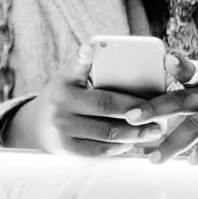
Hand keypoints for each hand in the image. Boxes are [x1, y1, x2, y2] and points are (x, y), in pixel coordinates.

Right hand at [4, 41, 165, 156]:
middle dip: (138, 110)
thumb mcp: (69, 79)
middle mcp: (60, 103)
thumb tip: (126, 67)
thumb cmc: (65, 98)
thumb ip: (88, 70)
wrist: (37, 126)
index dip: (82, 58)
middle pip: (105, 105)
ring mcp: (62, 127)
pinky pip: (100, 150)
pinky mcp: (67, 148)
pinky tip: (133, 142)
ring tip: (155, 131)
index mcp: (64, 81)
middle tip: (160, 112)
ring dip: (136, 132)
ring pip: (107, 132)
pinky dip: (120, 147)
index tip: (90, 49)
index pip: (74, 66)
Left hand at [126, 56, 197, 164]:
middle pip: (183, 100)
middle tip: (131, 118)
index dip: (178, 65)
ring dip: (172, 143)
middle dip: (154, 109)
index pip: (190, 73)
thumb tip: (145, 116)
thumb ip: (185, 107)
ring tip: (154, 159)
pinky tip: (191, 161)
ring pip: (196, 124)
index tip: (165, 59)